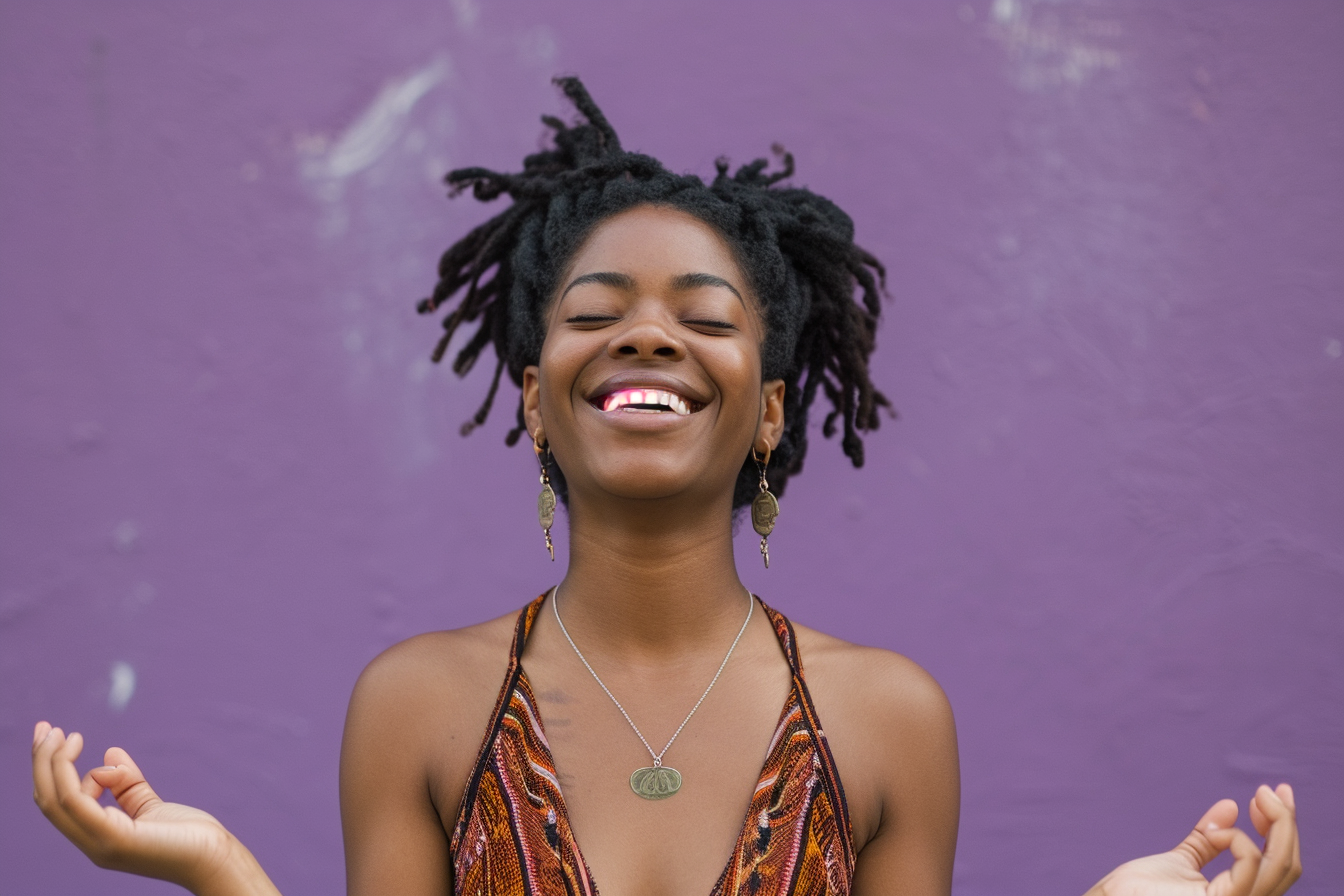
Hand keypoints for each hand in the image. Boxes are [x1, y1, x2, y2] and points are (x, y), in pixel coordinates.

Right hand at [31, 721, 280, 895]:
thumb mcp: (150, 804)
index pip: (57, 803)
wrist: (213, 860)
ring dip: (54, 763)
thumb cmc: (187, 836)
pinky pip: (79, 803)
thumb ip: (128, 782)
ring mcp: (100, 844)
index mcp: (95, 836)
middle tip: (44, 727)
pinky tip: (98, 761)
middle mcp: (91, 843)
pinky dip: (78, 776)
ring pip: (57, 800)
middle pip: (49, 800)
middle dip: (41, 762)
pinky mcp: (114, 839)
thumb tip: (110, 751)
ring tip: (68, 735)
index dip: (49, 769)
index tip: (54, 735)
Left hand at [1086, 786, 1300, 895]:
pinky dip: (1237, 840)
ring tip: (1259, 797)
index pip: (1280, 869)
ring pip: (1280, 867)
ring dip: (1277, 824)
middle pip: (1287, 867)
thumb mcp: (1183, 859)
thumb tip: (1231, 805)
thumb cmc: (1140, 890)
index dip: (1284, 831)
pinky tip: (1215, 831)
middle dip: (1286, 823)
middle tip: (1272, 790)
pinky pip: (1248, 867)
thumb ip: (1208, 838)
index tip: (1270, 796)